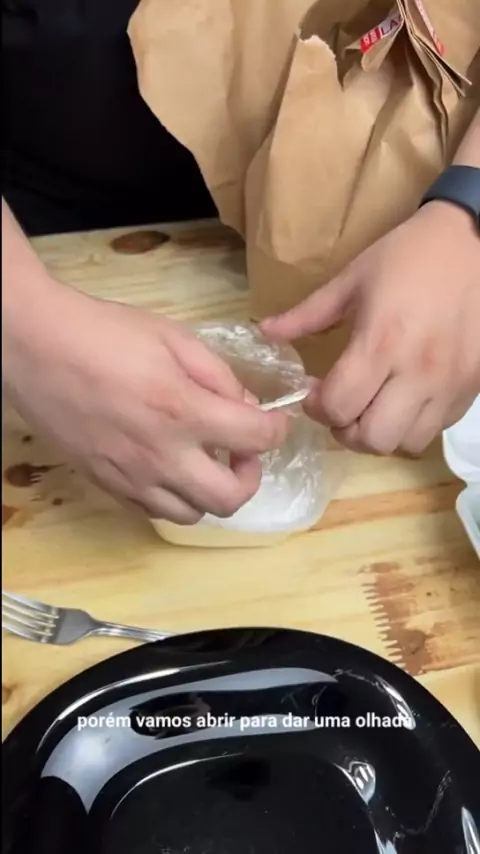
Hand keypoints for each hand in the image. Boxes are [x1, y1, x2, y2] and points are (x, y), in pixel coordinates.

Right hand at [4, 280, 287, 520]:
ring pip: (194, 516)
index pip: (256, 439)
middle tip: (242, 451)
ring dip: (212, 492)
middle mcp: (162, 456)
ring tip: (205, 462)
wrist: (37, 348)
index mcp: (183, 411)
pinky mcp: (107, 485)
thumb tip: (246, 406)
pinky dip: (176, 497)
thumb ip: (220, 375)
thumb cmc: (106, 334)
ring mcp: (132, 478)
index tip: (274, 421)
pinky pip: (155, 512)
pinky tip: (171, 468)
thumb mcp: (175, 337)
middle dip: (251, 476)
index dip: (276, 430)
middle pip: (231, 499)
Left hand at [262, 202, 479, 454]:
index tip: (314, 391)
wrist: (476, 243)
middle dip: (345, 430)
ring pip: (407, 444)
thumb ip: (306, 315)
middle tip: (340, 407)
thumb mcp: (351, 280)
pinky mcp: (470, 389)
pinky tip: (403, 400)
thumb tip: (265, 332)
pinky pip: (436, 429)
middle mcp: (417, 373)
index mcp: (381, 342)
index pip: (339, 405)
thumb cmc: (408, 256)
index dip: (316, 407)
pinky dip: (412, 425)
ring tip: (371, 408)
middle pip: (373, 439)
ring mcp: (448, 385)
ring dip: (380, 433)